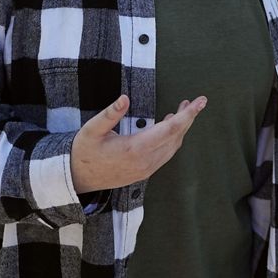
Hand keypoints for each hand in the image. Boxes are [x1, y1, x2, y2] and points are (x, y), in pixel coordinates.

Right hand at [70, 94, 206, 192]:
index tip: (200, 101)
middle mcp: (145, 161)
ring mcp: (146, 169)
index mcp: (135, 149)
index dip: (187, 114)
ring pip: (173, 147)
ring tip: (183, 110)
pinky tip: (169, 127)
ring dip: (181, 128)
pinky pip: (166, 154)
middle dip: (188, 118)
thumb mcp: (91, 130)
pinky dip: (172, 139)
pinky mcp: (144, 172)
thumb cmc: (83, 152)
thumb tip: (125, 98)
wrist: (77, 179)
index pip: (170, 129)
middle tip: (194, 101)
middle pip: (176, 137)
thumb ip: (110, 114)